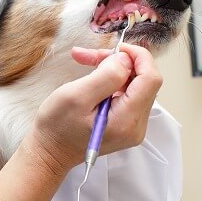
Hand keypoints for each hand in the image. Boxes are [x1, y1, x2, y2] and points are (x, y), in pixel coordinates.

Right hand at [26, 44, 161, 175]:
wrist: (50, 152)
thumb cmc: (57, 127)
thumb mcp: (76, 96)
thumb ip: (106, 76)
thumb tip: (126, 60)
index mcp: (127, 120)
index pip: (151, 79)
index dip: (138, 57)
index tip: (116, 48)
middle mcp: (136, 125)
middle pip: (143, 80)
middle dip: (120, 61)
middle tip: (91, 56)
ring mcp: (132, 126)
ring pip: (134, 84)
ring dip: (112, 68)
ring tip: (87, 61)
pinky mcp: (125, 123)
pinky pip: (126, 94)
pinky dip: (110, 80)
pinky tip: (92, 75)